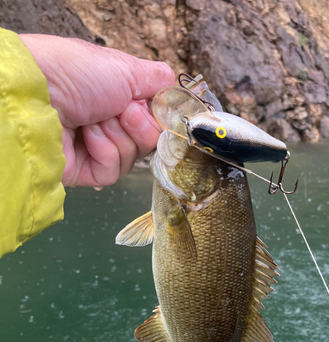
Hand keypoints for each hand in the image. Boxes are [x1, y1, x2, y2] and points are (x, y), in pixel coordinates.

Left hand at [19, 35, 174, 186]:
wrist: (38, 94)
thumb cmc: (77, 73)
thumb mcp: (127, 69)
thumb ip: (158, 81)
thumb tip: (177, 93)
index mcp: (119, 99)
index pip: (154, 120)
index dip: (156, 117)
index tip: (148, 106)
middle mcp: (109, 124)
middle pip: (147, 142)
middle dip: (138, 126)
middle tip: (120, 111)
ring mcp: (96, 149)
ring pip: (131, 158)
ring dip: (117, 137)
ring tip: (93, 121)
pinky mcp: (84, 171)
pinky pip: (112, 172)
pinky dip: (104, 153)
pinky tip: (86, 138)